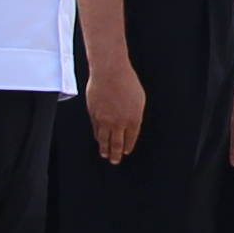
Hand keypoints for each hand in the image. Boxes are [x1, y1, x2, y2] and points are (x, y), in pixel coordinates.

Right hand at [84, 47, 146, 165]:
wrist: (110, 72)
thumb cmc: (126, 81)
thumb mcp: (139, 99)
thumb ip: (136, 114)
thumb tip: (132, 124)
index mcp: (134, 119)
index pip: (130, 139)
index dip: (127, 147)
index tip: (126, 152)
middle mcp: (119, 123)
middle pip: (117, 144)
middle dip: (116, 155)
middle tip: (115, 161)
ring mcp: (105, 120)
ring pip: (104, 139)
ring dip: (104, 149)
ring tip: (105, 154)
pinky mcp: (94, 114)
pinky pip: (96, 129)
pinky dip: (97, 136)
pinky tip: (98, 139)